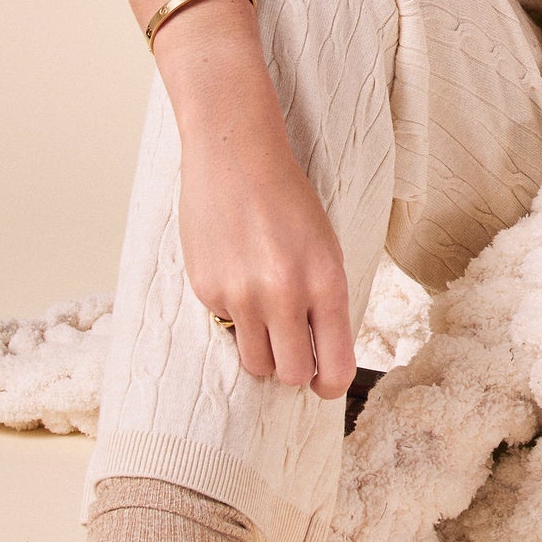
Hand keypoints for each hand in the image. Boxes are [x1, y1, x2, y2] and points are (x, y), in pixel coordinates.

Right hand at [177, 121, 359, 398]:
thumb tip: (321, 356)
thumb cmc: (289, 201)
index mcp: (326, 283)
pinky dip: (234, 315)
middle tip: (293, 353)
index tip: (324, 384)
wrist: (236, 156)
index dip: (330, 385)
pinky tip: (237, 276)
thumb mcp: (326, 249)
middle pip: (290, 375)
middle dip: (294, 372)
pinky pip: (225, 327)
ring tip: (266, 316)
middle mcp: (284, 296)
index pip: (335, 366)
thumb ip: (326, 302)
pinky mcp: (207, 290)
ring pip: (254, 363)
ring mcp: (241, 296)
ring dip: (263, 351)